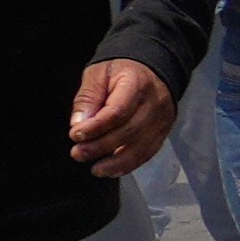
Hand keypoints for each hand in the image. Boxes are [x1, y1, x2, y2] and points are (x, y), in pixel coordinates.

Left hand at [77, 59, 177, 177]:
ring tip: (95, 169)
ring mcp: (163, 120)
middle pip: (129, 131)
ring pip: (141, 147)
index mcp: (137, 84)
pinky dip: (130, 164)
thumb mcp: (98, 73)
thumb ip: (88, 97)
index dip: (96, 126)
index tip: (75, 135)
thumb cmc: (120, 71)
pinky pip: (148, 152)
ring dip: (116, 162)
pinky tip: (112, 170)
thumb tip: (78, 123)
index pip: (118, 111)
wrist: (152, 70)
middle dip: (101, 146)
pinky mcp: (164, 132)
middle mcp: (155, 104)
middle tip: (78, 153)